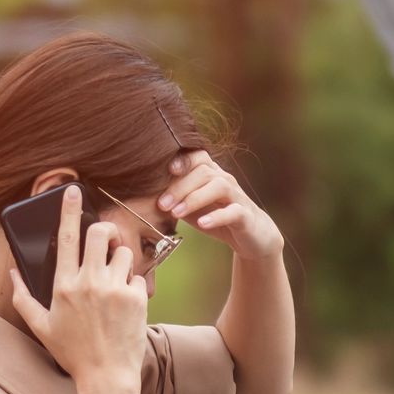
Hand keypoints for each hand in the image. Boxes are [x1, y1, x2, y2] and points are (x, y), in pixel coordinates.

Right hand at [8, 183, 147, 393]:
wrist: (106, 377)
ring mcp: (116, 289)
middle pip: (101, 233)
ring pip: (124, 253)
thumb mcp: (41, 326)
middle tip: (105, 240)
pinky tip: (126, 303)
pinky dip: (133, 284)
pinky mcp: (138, 298)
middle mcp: (90, 282)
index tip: (74, 191)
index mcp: (64, 285)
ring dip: (120, 260)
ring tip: (114, 280)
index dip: (69, 210)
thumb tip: (14, 272)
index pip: (66, 237)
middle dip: (105, 230)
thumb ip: (23, 296)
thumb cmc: (72, 352)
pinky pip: (138, 276)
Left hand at [158, 149, 283, 260]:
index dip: (183, 160)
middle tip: (161, 204)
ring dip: (195, 198)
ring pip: (219, 187)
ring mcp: (237, 197)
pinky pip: (233, 212)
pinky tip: (202, 225)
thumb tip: (142, 194)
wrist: (252, 237)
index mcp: (211, 174)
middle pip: (204, 172)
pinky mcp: (246, 216)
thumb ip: (173, 198)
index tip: (165, 170)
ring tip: (176, 213)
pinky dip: (217, 216)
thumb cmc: (216, 217)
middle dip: (180, 187)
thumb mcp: (192, 206)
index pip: (198, 157)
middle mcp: (225, 180)